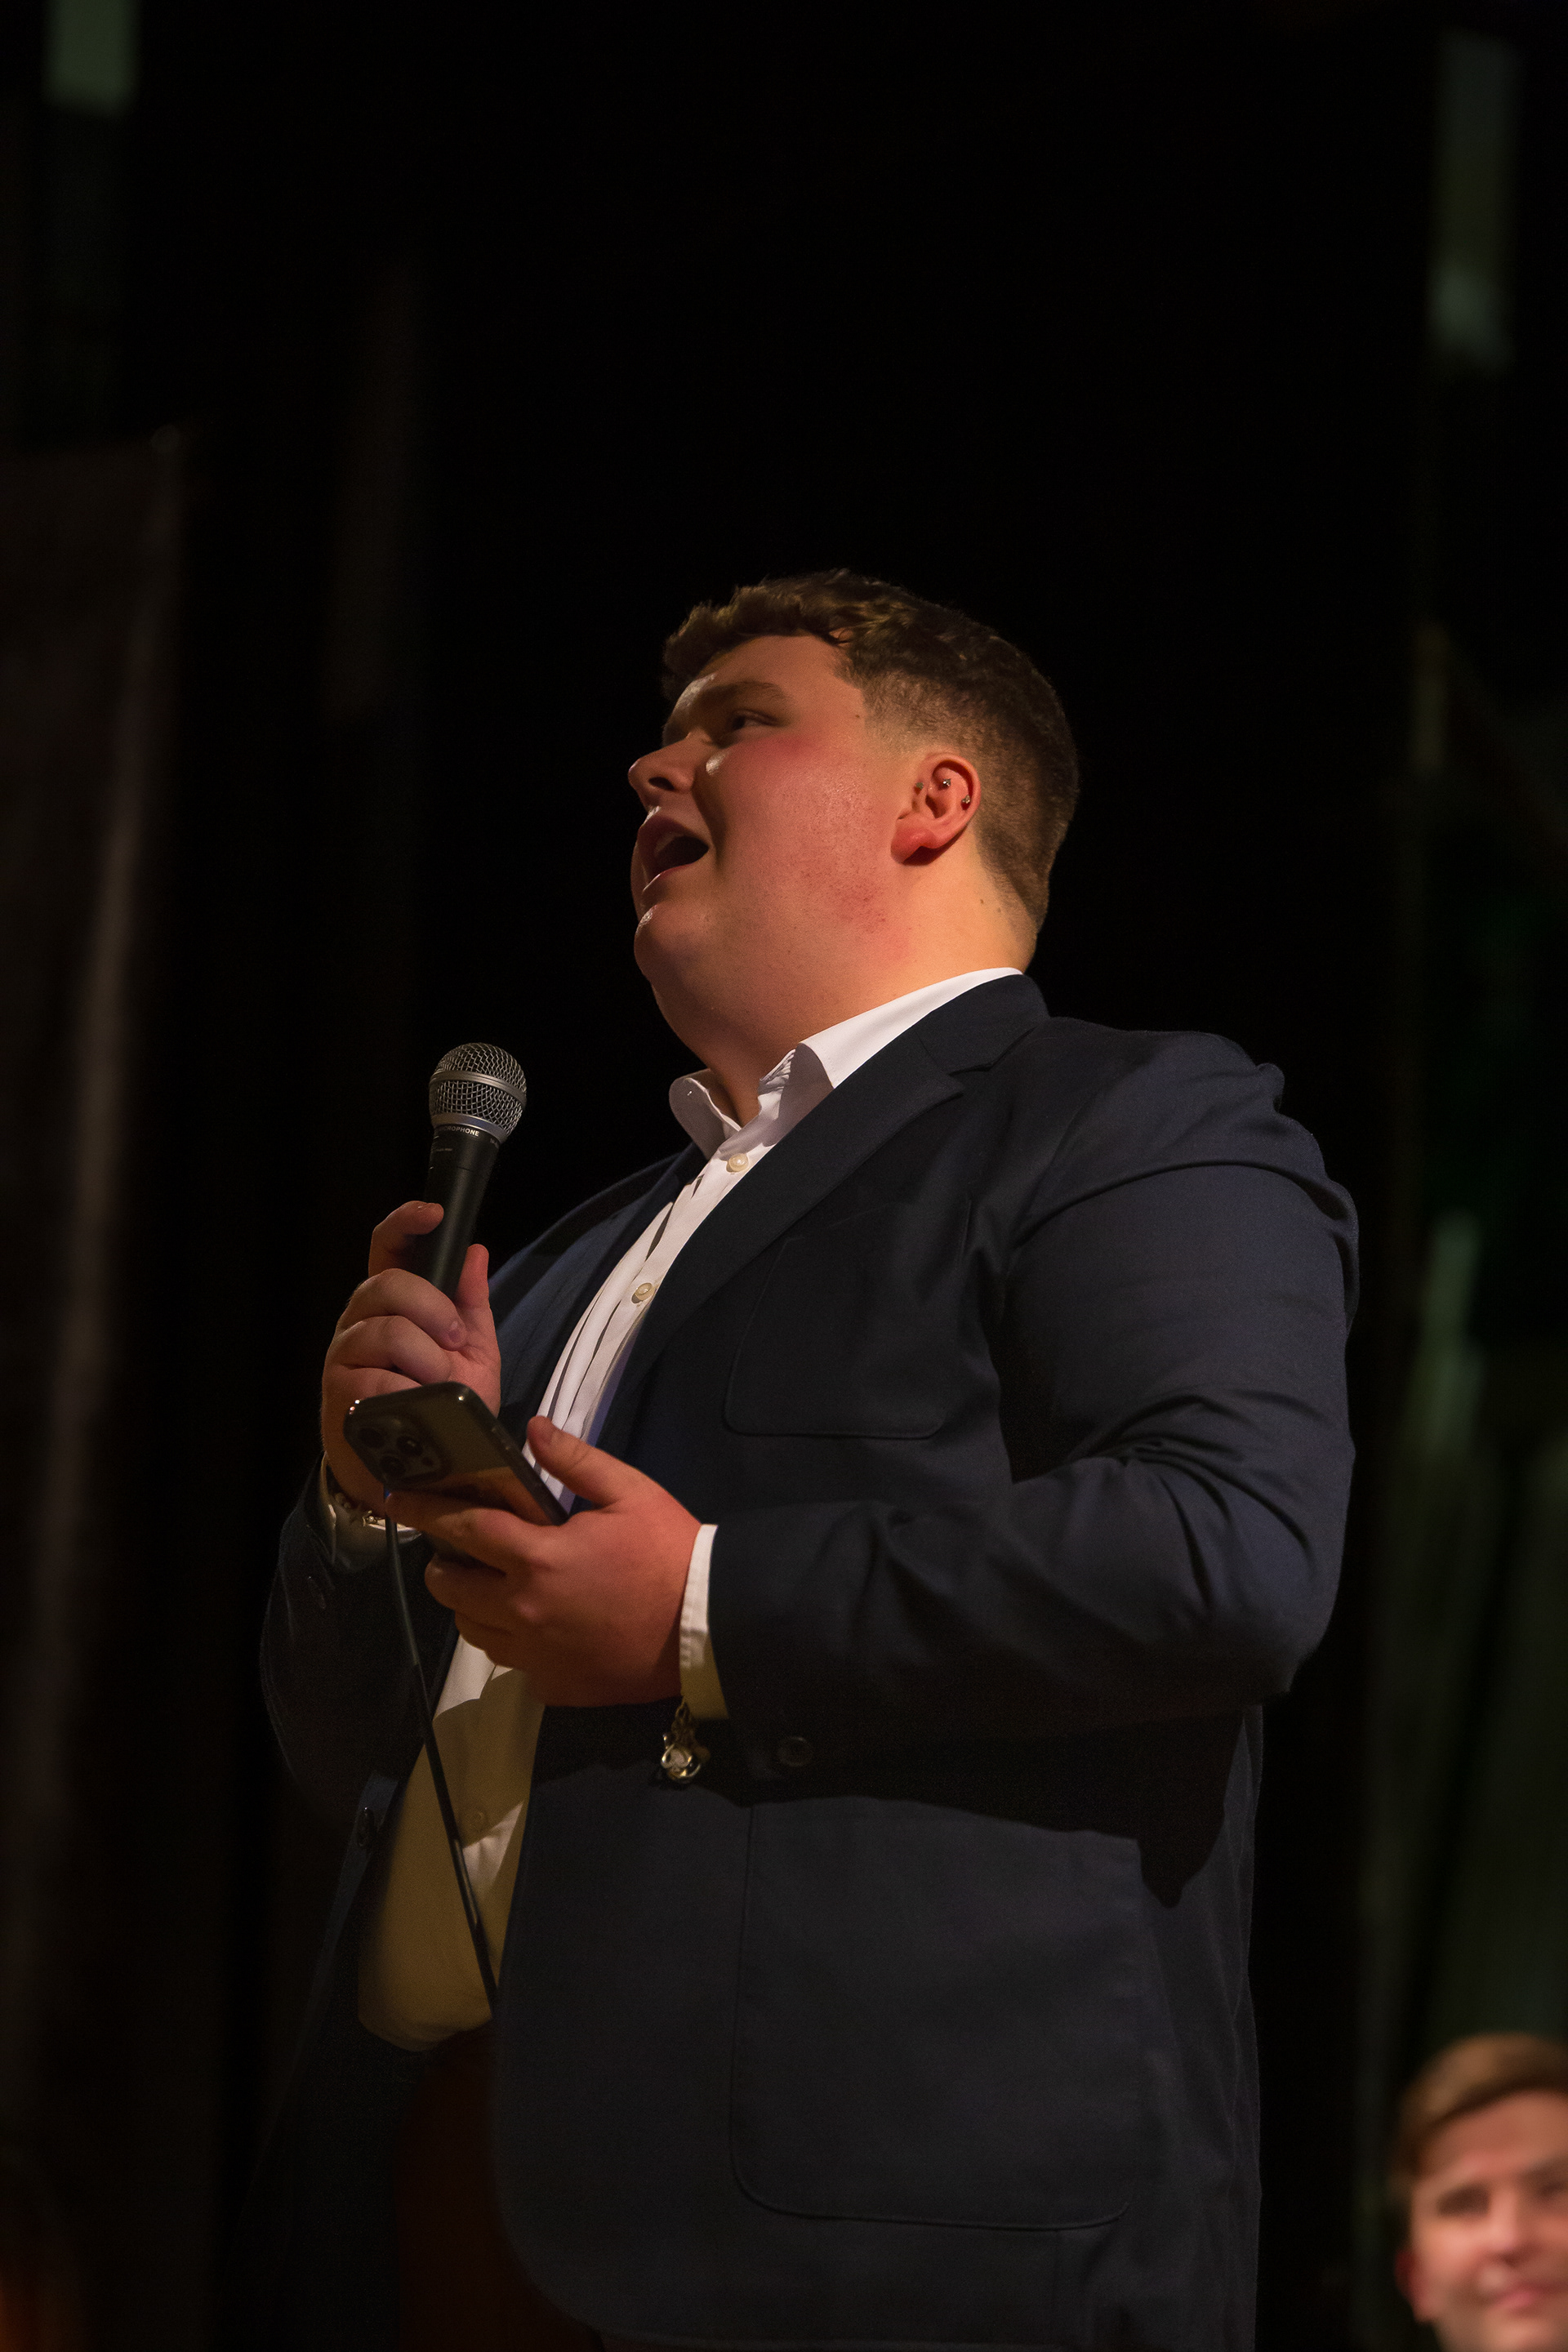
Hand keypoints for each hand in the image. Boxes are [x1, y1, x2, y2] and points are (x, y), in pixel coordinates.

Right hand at [321, 1201, 501, 1508]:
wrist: (418, 1470)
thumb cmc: (442, 1406)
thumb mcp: (469, 1354)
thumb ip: (470, 1306)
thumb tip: (475, 1252)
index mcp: (392, 1302)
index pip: (387, 1247)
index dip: (406, 1223)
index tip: (435, 1214)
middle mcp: (360, 1319)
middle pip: (389, 1283)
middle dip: (433, 1308)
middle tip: (453, 1340)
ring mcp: (345, 1355)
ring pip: (387, 1331)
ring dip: (426, 1359)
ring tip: (438, 1386)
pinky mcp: (338, 1393)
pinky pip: (376, 1379)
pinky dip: (407, 1393)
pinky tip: (414, 1407)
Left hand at [387, 1417, 698, 1705]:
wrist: (707, 1627)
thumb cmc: (669, 1552)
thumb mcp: (629, 1492)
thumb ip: (574, 1461)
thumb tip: (531, 1428)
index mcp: (538, 1558)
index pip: (462, 1529)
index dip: (425, 1510)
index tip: (397, 1499)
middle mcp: (523, 1610)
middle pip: (451, 1588)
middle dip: (444, 1565)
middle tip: (458, 1551)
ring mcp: (535, 1655)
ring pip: (473, 1631)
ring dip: (472, 1606)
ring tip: (493, 1588)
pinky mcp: (554, 1686)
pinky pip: (512, 1663)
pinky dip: (512, 1643)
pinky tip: (537, 1626)